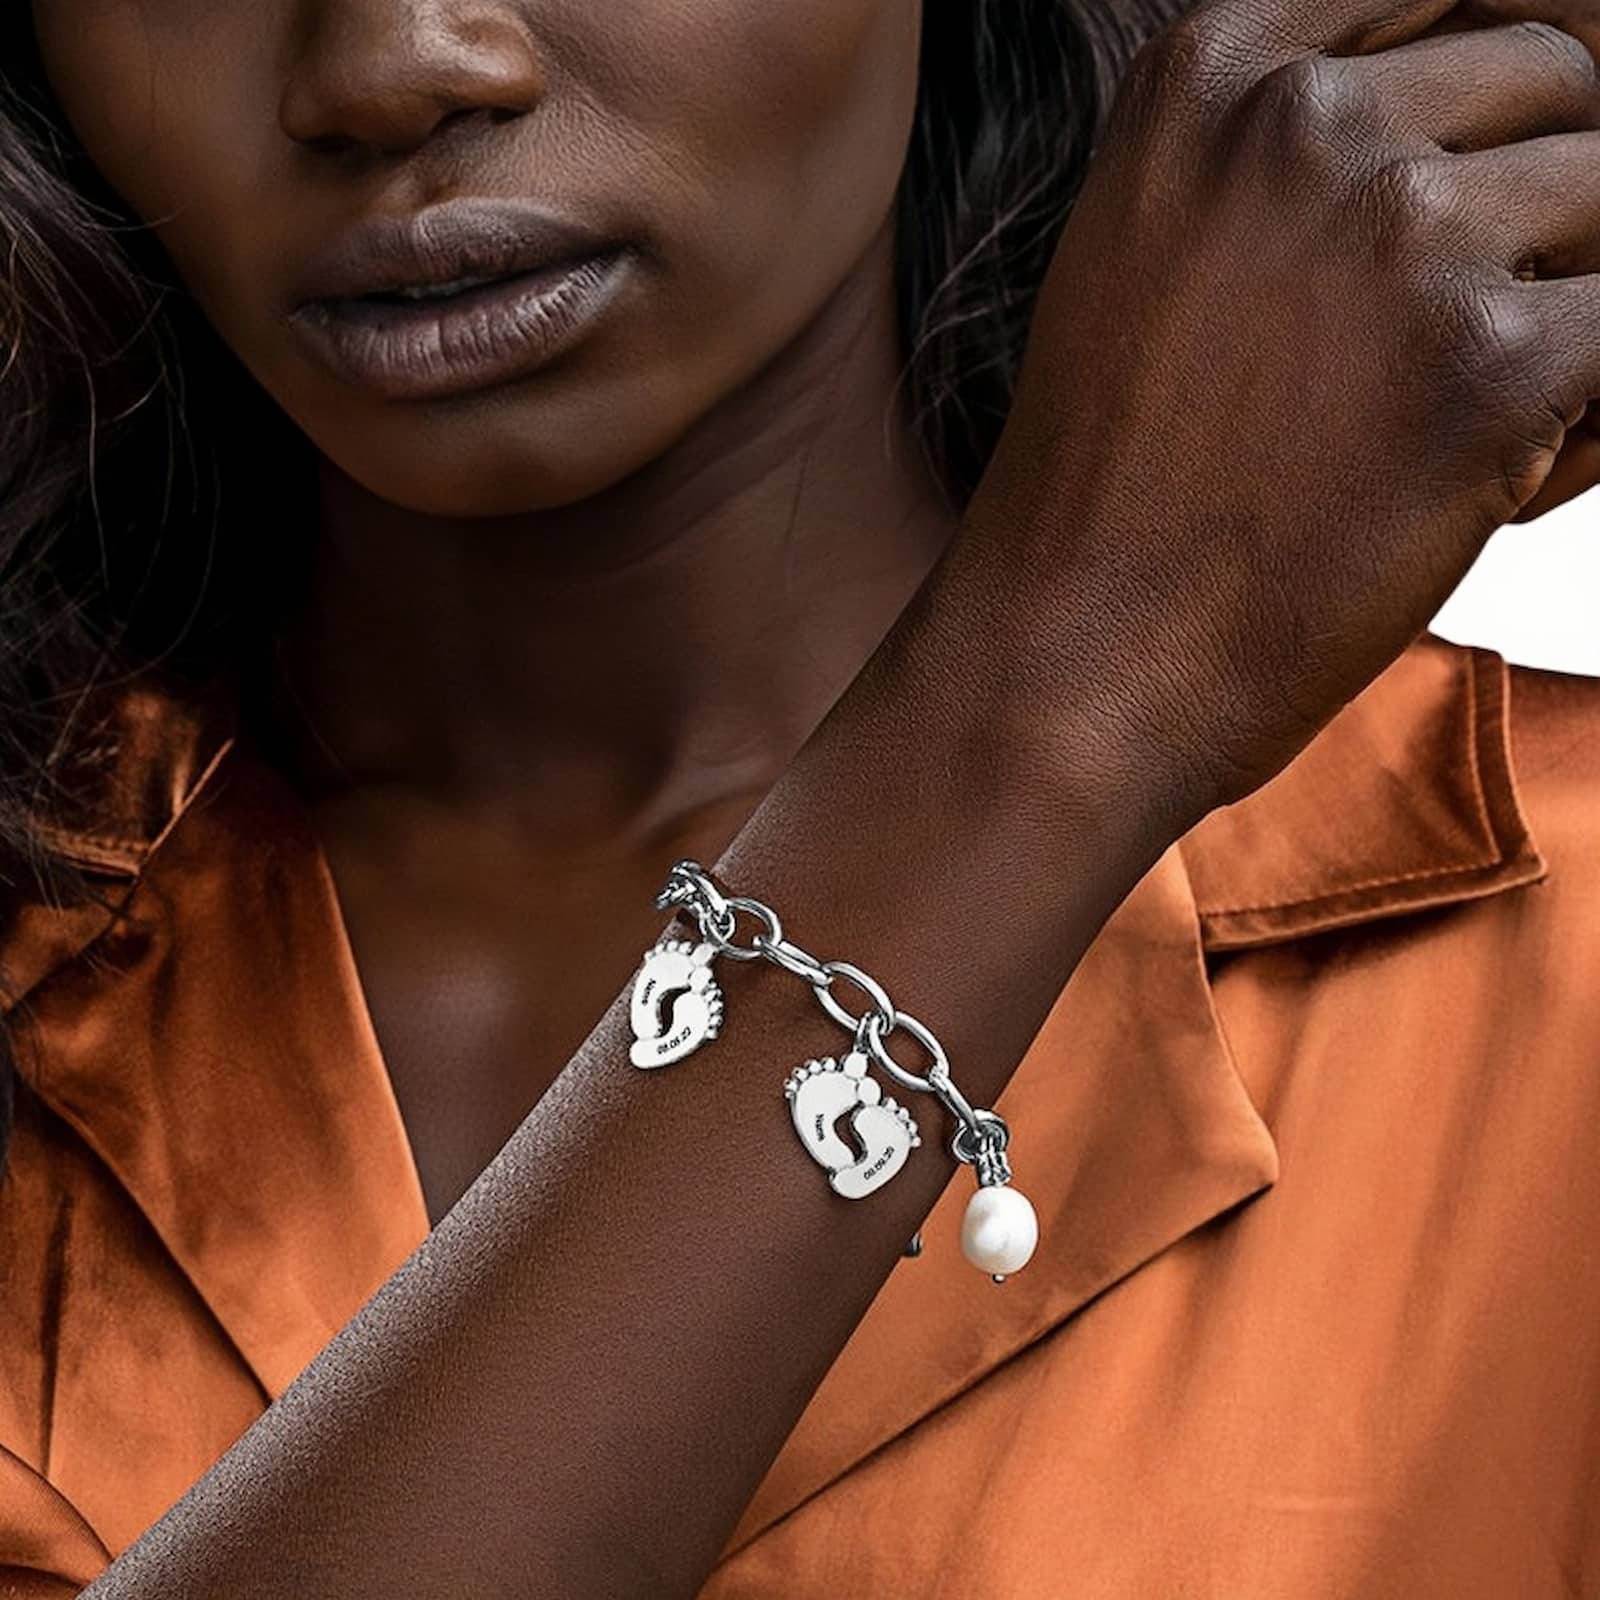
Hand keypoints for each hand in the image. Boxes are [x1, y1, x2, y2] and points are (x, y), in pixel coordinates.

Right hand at [960, 0, 1599, 811]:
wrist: (1074, 662)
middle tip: (1442, 355)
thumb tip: (1520, 98)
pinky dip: (1587, 422)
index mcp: (1212, 72)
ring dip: (1568, 312)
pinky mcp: (1492, 361)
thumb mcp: (1159, 254)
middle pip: (1555, 85)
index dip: (1505, 95)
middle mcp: (1306, 120)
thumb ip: (1297, 150)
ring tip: (1451, 434)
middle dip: (1540, 214)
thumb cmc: (1118, 485)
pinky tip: (1487, 493)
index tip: (1486, 195)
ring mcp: (1400, 232)